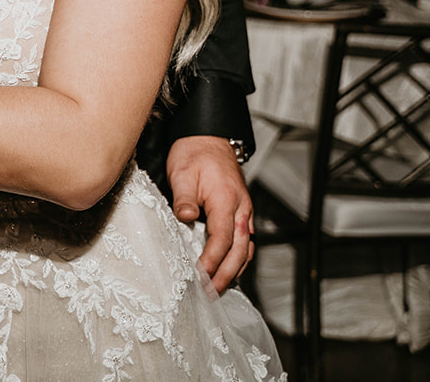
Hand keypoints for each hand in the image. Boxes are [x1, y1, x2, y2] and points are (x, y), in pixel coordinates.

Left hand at [165, 135, 253, 293]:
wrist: (208, 138)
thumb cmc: (195, 153)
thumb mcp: (183, 172)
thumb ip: (185, 198)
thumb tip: (186, 217)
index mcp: (226, 200)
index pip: (222, 238)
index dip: (212, 260)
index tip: (200, 275)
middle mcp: (241, 209)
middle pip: (239, 250)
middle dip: (226, 274)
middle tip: (210, 292)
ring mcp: (243, 212)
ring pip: (246, 248)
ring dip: (234, 270)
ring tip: (218, 288)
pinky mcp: (241, 213)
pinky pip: (244, 241)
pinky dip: (238, 258)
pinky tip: (227, 269)